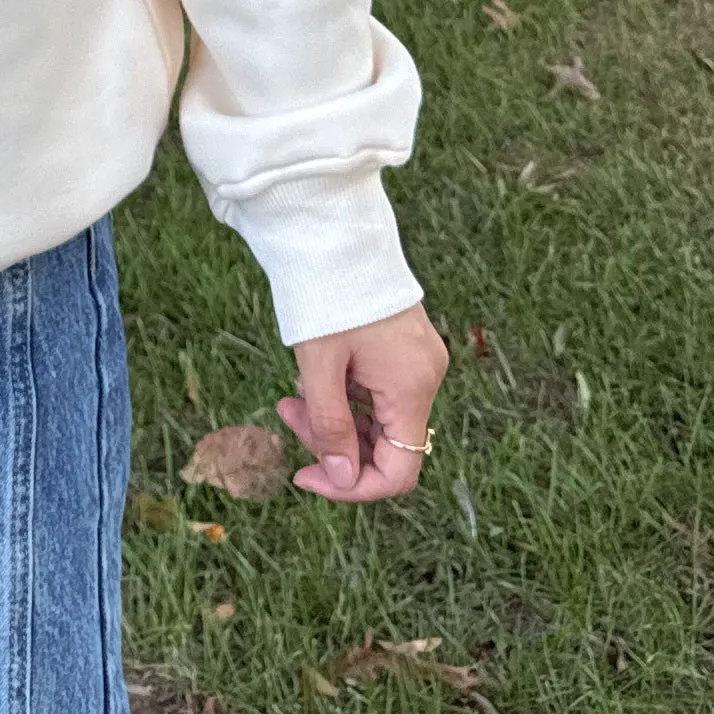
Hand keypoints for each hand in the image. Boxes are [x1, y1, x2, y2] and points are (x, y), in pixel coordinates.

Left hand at [277, 303, 448, 503]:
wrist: (333, 227)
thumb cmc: (325, 292)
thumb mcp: (318, 365)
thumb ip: (330, 426)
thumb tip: (342, 479)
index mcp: (412, 386)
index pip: (399, 471)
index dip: (352, 486)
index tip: (305, 475)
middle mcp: (426, 377)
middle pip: (386, 447)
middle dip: (333, 445)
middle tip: (286, 415)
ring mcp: (418, 362)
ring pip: (379, 421)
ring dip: (334, 420)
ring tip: (292, 396)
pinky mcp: (405, 349)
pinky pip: (379, 394)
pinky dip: (346, 398)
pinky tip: (314, 379)